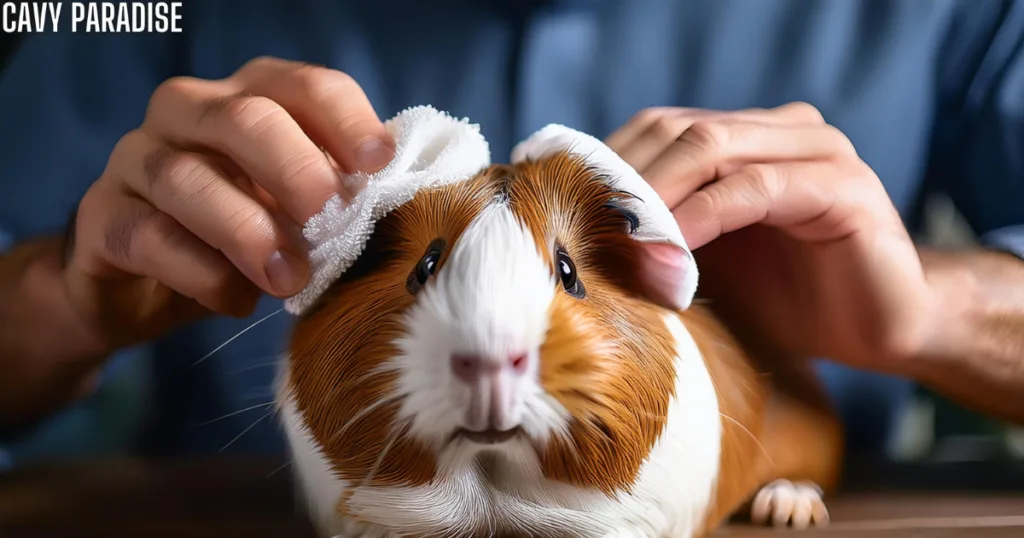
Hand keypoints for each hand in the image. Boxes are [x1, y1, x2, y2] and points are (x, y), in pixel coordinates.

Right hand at [64, 57, 393, 350]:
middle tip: (330, 219)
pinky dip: (201, 273)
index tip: (379, 164)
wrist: (143, 288)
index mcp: (247, 98)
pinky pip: (149, 236)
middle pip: (244, 118)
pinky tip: (236, 301)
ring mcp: (136, 160)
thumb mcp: (293, 213)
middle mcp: (186, 113)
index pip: (302, 87)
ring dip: (247, 231)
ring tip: (289, 279)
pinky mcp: (102, 219)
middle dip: (295, 168)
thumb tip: (395, 206)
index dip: (345, 120)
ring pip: (187, 178)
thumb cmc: (240, 237)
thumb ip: (333, 199)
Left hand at [606, 103, 937, 371]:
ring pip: (711, 149)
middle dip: (622, 178)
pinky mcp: (841, 185)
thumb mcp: (707, 261)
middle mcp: (780, 130)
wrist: (881, 329)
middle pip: (677, 131)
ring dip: (655, 196)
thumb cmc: (788, 298)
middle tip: (577, 223)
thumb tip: (575, 237)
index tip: (559, 209)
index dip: (608, 165)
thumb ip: (660, 236)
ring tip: (614, 239)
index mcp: (747, 137)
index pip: (658, 130)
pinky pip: (755, 188)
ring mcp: (815, 150)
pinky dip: (703, 217)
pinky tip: (671, 253)